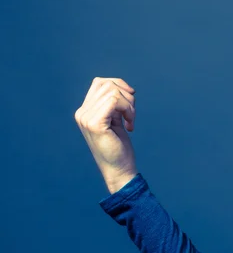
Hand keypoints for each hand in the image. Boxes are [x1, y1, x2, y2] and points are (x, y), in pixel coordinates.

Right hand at [74, 77, 137, 192]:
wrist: (119, 170)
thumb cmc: (118, 146)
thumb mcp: (114, 119)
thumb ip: (112, 103)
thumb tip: (121, 85)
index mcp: (84, 111)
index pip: (101, 82)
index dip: (120, 86)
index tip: (131, 101)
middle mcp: (81, 113)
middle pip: (108, 84)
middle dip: (127, 96)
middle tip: (131, 115)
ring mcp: (86, 118)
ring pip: (113, 91)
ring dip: (129, 104)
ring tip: (130, 121)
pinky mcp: (94, 124)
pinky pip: (114, 100)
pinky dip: (128, 109)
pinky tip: (130, 125)